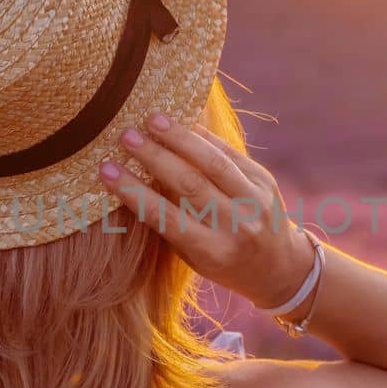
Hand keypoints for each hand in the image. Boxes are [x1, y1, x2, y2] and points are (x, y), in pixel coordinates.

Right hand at [101, 114, 316, 309]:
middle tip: (126, 135)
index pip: (165, 217)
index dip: (133, 191)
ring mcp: (255, 202)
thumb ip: (171, 223)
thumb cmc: (224, 264)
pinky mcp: (266, 181)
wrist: (280, 267)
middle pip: (189, 184)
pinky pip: (231, 154)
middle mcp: (235, 227)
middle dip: (154, 157)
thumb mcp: (194, 257)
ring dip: (180, 137)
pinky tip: (182, 122)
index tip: (106, 169)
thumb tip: (136, 179)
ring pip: (213, 163)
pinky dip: (205, 137)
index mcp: (211, 251)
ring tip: (153, 119)